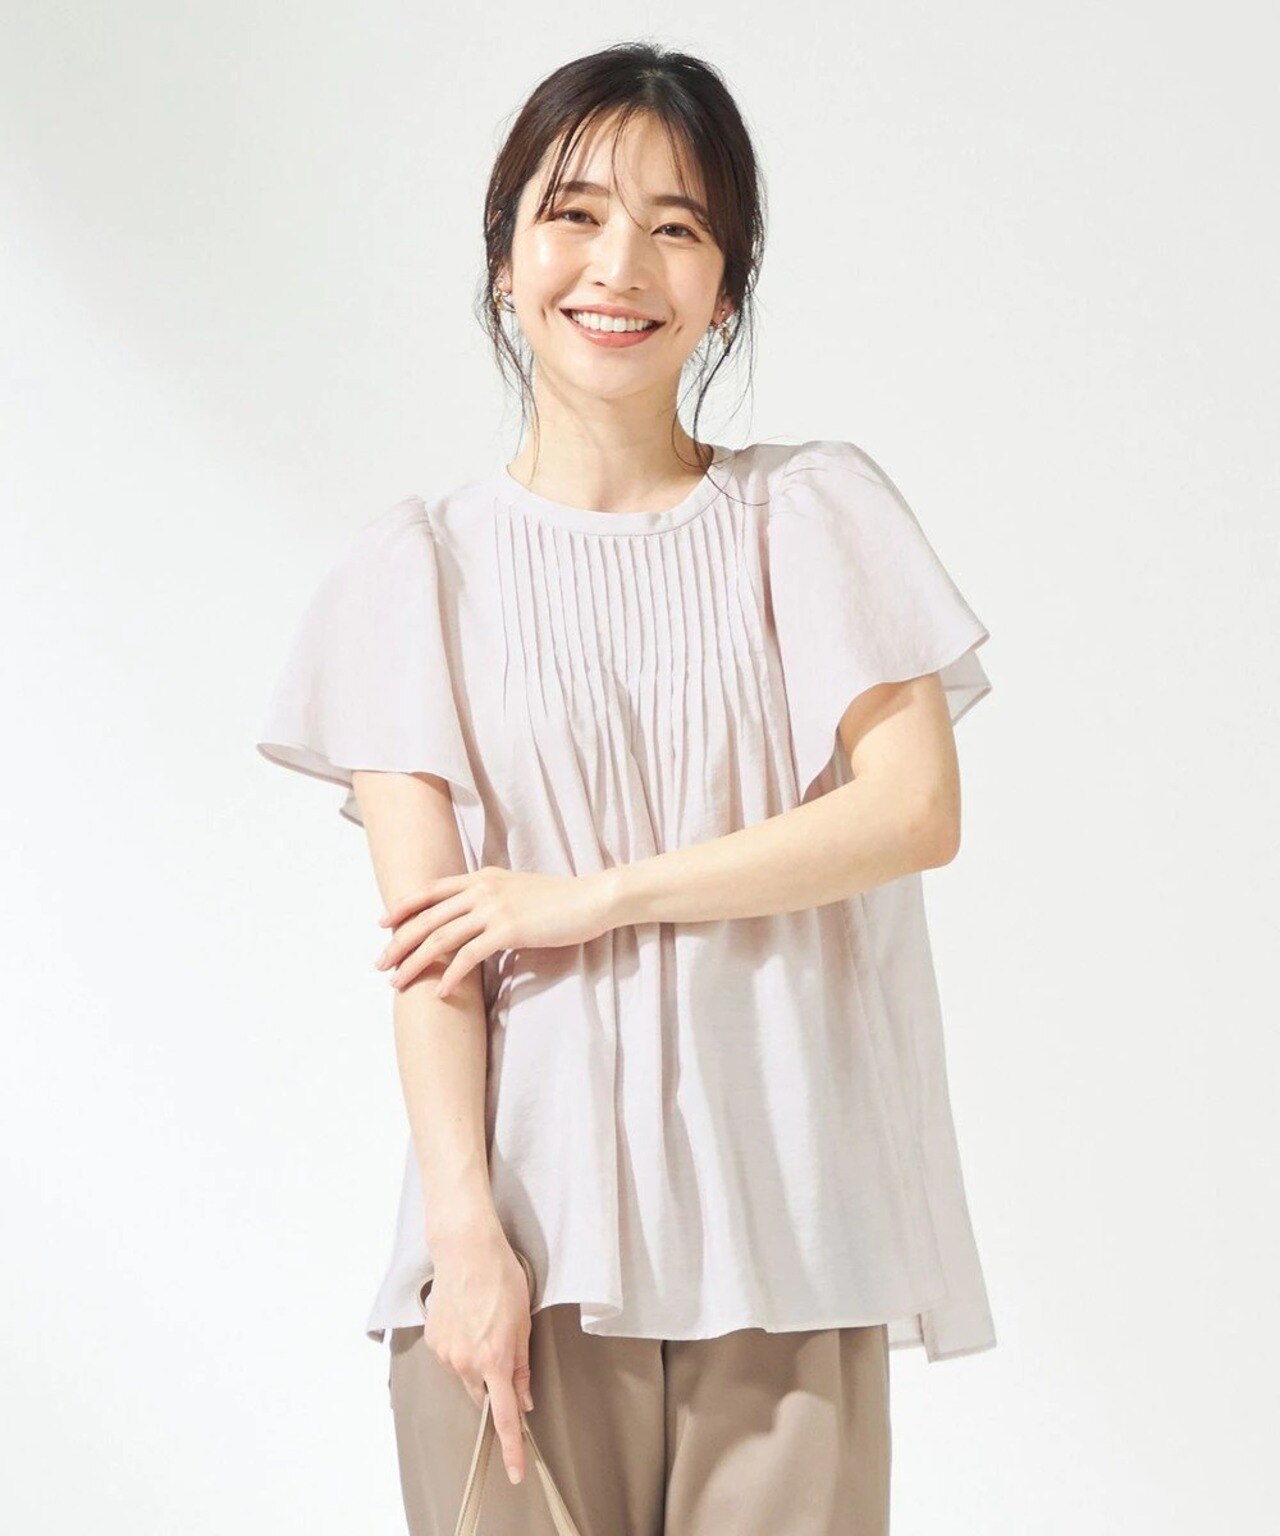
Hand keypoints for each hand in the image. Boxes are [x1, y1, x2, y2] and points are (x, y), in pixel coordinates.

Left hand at [374, 866, 615, 996]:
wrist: (591, 899)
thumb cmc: (559, 899)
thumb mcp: (517, 889)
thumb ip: (491, 896)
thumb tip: (471, 916)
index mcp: (482, 877)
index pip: (431, 890)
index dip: (403, 907)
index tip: (382, 924)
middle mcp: (482, 888)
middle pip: (428, 917)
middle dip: (399, 941)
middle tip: (380, 963)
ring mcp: (494, 908)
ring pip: (440, 937)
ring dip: (416, 962)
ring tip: (398, 982)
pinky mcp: (508, 930)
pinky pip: (468, 955)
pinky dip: (451, 975)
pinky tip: (440, 991)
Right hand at [421, 1228, 535, 1486]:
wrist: (466, 1250)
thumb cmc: (501, 1279)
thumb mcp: (523, 1323)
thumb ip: (522, 1366)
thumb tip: (524, 1398)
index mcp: (494, 1361)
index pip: (505, 1416)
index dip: (512, 1446)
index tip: (514, 1472)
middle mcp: (466, 1363)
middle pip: (482, 1395)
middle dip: (494, 1387)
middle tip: (503, 1353)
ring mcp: (446, 1352)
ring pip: (466, 1375)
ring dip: (477, 1363)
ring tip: (485, 1323)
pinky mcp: (433, 1339)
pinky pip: (451, 1357)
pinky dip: (461, 1348)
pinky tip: (468, 1319)